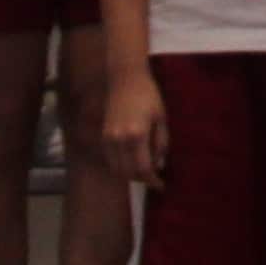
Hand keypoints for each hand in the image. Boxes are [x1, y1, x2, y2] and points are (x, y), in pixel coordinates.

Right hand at [98, 63, 169, 188]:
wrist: (125, 79)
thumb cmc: (148, 95)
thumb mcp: (161, 118)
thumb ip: (161, 143)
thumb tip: (159, 164)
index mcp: (137, 135)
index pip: (143, 168)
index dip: (153, 180)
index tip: (161, 185)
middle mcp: (119, 140)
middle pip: (129, 172)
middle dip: (142, 179)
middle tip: (154, 180)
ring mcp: (108, 139)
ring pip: (117, 169)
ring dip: (130, 175)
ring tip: (144, 172)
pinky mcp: (103, 136)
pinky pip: (110, 160)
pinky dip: (120, 167)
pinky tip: (131, 164)